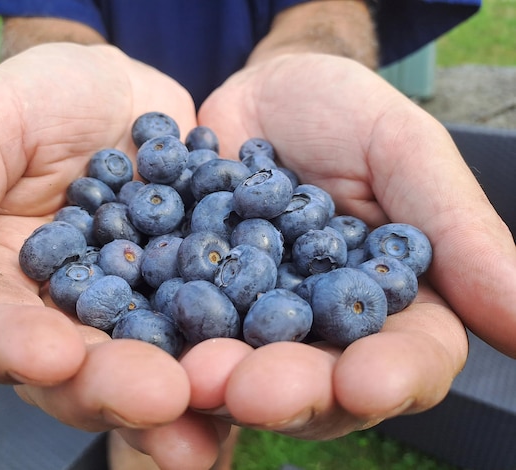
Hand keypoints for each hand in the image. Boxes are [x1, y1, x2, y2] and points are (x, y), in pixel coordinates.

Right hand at [0, 44, 230, 467]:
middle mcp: (71, 315)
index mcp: (4, 284)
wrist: (131, 92)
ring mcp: (140, 313)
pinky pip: (214, 333)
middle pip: (83, 368)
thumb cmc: (48, 97)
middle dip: (115, 386)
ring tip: (211, 410)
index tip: (50, 357)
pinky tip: (255, 370)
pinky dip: (231, 355)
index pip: (0, 330)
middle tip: (157, 398)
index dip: (20, 349)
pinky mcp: (197, 299)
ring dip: (180, 395)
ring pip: (152, 366)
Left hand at [182, 52, 515, 439]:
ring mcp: (250, 323)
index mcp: (389, 304)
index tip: (370, 381)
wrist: (256, 94)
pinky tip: (147, 350)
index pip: (407, 358)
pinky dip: (164, 345)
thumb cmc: (340, 114)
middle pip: (319, 383)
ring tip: (200, 376)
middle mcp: (320, 330)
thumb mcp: (402, 151)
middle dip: (292, 390)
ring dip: (222, 381)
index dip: (392, 375)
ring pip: (244, 371)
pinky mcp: (190, 304)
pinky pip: (176, 333)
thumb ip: (458, 230)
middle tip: (257, 390)